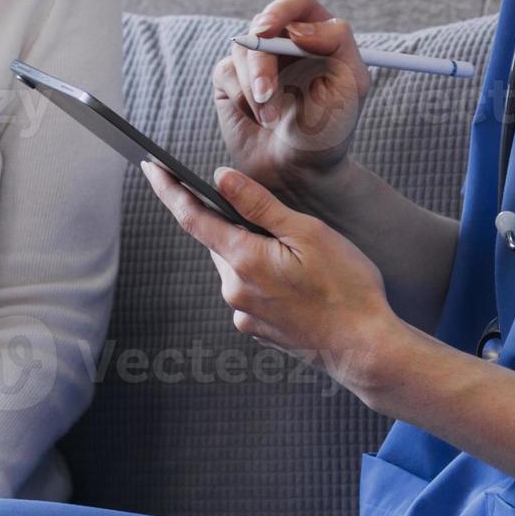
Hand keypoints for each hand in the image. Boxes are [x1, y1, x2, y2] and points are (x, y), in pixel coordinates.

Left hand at [143, 161, 417, 391]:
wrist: (363, 347)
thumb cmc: (346, 289)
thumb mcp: (308, 233)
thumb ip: (259, 205)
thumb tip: (222, 178)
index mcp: (245, 260)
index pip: (193, 217)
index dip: (169, 190)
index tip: (151, 168)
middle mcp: (234, 290)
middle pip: (220, 241)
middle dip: (238, 226)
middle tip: (283, 228)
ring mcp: (243, 314)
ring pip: (235, 267)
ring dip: (254, 254)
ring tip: (302, 262)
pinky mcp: (254, 329)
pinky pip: (248, 291)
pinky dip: (264, 278)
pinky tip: (299, 285)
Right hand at [213, 0, 372, 204]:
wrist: (300, 172)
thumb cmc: (330, 130)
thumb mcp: (350, 86)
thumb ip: (337, 43)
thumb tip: (299, 28)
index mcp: (318, 35)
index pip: (296, 3)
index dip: (281, 11)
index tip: (269, 31)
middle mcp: (286, 42)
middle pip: (262, 24)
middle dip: (262, 61)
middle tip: (266, 92)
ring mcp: (257, 59)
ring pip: (242, 49)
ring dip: (255, 88)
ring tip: (272, 119)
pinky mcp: (232, 79)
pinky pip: (225, 72)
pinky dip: (240, 97)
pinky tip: (257, 119)